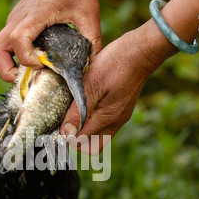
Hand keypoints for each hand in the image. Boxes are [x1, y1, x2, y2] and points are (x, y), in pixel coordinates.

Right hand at [0, 0, 101, 82]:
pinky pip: (5, 44)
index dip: (27, 58)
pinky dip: (14, 57)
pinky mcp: (16, 22)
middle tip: (28, 79)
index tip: (43, 65)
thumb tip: (93, 67)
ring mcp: (14, 20)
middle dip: (7, 71)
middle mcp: (18, 18)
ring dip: (7, 66)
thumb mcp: (89, 13)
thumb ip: (92, 41)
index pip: (18, 40)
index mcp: (35, 15)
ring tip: (30, 73)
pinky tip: (34, 61)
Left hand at [60, 20, 174, 153]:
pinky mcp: (122, 110)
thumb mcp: (91, 84)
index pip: (82, 142)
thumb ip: (79, 110)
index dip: (66, 136)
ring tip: (73, 114)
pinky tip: (86, 107)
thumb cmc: (116, 63)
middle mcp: (115, 122)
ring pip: (99, 137)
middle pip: (92, 146)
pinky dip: (93, 122)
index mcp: (107, 118)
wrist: (141, 51)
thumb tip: (67, 133)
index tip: (57, 124)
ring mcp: (120, 117)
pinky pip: (105, 125)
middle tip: (64, 123)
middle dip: (76, 139)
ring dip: (85, 131)